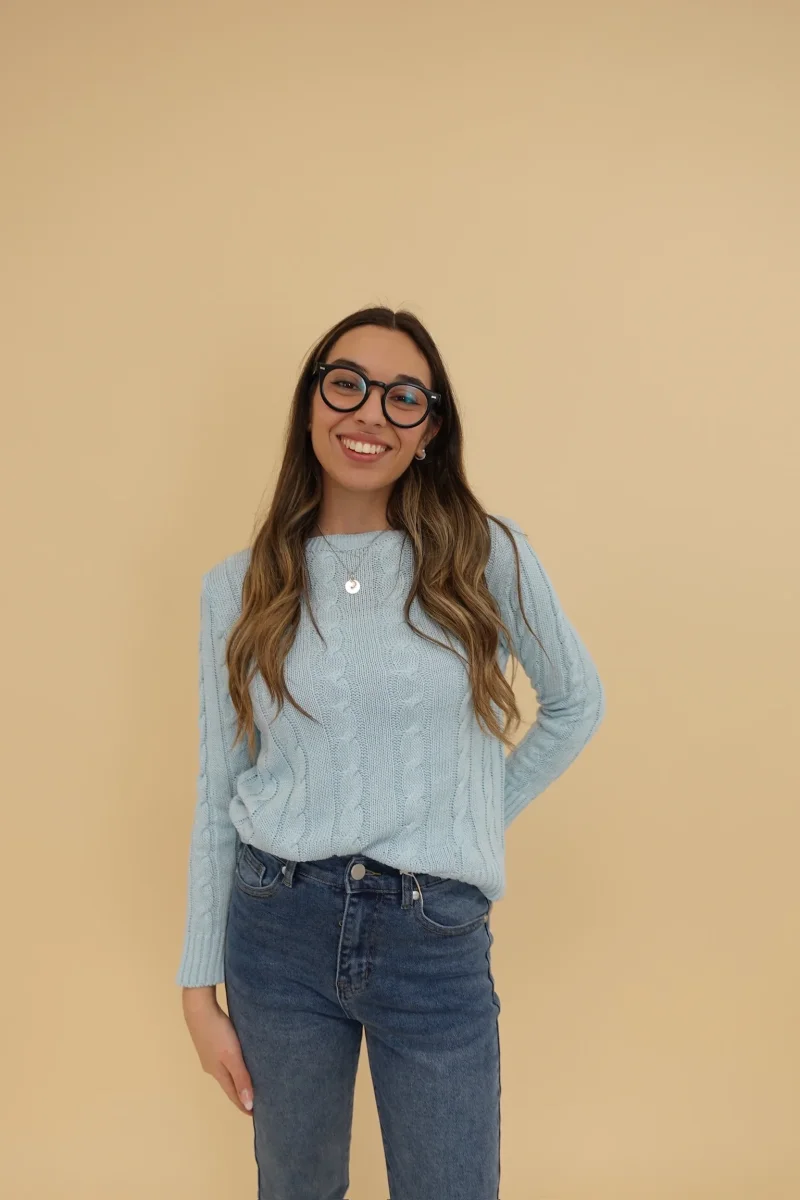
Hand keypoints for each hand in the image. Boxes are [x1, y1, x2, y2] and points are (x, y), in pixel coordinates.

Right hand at [182, 989, 253, 1114]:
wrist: (199, 1008)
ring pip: (226, 1072)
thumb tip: (248, 1105)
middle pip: (229, 1084)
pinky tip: (237, 1062)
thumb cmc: (218, 1032)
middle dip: (241, 1094)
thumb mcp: (232, 1056)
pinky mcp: (209, 1043)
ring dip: (237, 1080)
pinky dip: (233, 1067)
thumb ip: (241, 1078)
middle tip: (256, 1101)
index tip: (255, 1115)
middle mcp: (212, 1067)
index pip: (233, 1094)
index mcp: (218, 1072)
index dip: (243, 1105)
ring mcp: (209, 1055)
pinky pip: (224, 1061)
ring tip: (249, 1084)